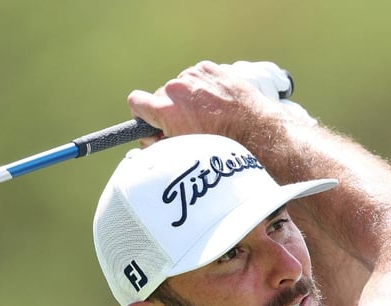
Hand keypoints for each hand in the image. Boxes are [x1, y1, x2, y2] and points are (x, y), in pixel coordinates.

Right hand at [127, 61, 314, 145]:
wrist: (254, 130)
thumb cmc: (218, 146)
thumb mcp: (181, 152)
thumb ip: (157, 144)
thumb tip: (149, 138)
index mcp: (165, 108)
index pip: (136, 102)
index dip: (142, 113)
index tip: (151, 121)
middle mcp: (176, 87)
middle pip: (161, 96)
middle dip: (169, 109)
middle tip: (186, 125)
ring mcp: (194, 75)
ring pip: (180, 86)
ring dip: (187, 98)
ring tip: (207, 114)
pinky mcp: (210, 68)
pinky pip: (197, 77)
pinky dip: (203, 88)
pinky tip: (216, 102)